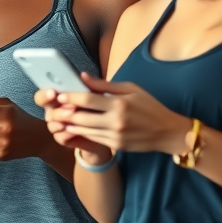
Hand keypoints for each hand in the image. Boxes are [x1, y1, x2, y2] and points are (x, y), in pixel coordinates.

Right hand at [35, 87, 112, 159]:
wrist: (107, 131)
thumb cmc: (100, 108)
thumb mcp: (98, 95)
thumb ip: (91, 86)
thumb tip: (83, 75)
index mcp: (58, 97)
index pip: (43, 94)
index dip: (45, 94)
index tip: (53, 92)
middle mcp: (54, 110)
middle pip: (44, 108)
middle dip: (53, 107)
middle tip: (68, 106)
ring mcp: (57, 124)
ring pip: (50, 122)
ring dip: (60, 119)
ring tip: (70, 117)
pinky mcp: (64, 138)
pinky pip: (59, 137)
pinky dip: (66, 133)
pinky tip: (75, 130)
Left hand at [46, 73, 190, 155]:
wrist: (168, 133)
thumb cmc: (150, 107)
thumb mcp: (131, 89)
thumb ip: (104, 85)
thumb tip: (82, 76)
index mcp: (120, 104)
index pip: (87, 99)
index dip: (70, 97)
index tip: (59, 95)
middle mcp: (116, 121)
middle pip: (81, 117)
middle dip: (64, 113)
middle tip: (53, 108)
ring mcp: (115, 135)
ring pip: (84, 130)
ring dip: (69, 124)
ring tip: (58, 118)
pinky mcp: (115, 145)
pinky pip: (92, 138)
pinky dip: (80, 133)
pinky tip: (73, 127)